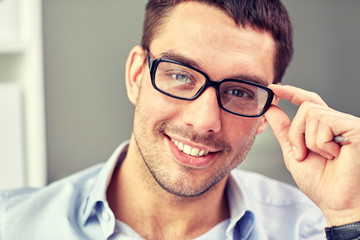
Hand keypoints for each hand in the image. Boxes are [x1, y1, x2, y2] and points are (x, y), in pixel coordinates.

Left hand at [264, 84, 359, 225]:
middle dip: (296, 133)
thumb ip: (283, 130)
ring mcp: (347, 124)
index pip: (308, 101)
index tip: (274, 87)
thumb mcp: (293, 152)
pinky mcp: (355, 127)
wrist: (336, 202)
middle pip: (306, 108)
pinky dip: (321, 142)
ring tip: (324, 157)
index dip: (291, 92)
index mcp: (324, 128)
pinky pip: (324, 121)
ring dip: (308, 140)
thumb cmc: (320, 182)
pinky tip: (335, 155)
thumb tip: (271, 109)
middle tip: (303, 154)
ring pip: (312, 113)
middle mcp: (337, 122)